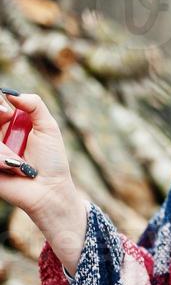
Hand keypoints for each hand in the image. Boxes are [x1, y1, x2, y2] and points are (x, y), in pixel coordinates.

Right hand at [0, 89, 76, 219]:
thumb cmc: (52, 161)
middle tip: (6, 117)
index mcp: (11, 125)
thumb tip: (11, 93)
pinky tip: (15, 168)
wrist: (50, 190)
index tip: (6, 110)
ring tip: (19, 161)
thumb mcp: (48, 127)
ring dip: (4, 148)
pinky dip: (1, 159)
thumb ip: (34, 104)